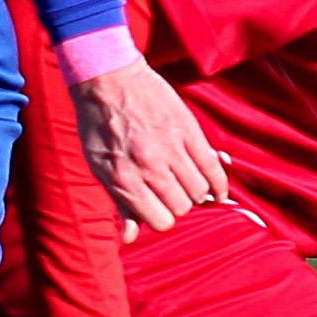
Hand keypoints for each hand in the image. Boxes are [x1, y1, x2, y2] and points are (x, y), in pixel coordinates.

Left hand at [69, 57, 228, 238]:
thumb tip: (129, 238)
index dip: (161, 219)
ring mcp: (171, 148)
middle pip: (182, 207)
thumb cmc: (98, 125)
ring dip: (196, 193)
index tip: (158, 209)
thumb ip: (119, 202)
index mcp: (124, 179)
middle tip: (170, 193)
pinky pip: (213, 167)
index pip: (160, 221)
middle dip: (177, 205)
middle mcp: (149, 166)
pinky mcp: (188, 130)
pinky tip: (216, 189)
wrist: (107, 79)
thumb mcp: (98, 166)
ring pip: (199, 190)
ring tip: (187, 185)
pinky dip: (218, 182)